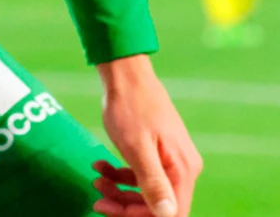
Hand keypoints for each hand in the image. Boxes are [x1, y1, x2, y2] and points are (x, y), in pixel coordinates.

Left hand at [95, 56, 201, 216]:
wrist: (126, 76)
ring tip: (97, 179)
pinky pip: (140, 176)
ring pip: (146, 193)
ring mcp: (171, 162)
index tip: (113, 210)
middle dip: (125, 206)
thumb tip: (167, 216)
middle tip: (98, 199)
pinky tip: (100, 166)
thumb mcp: (137, 148)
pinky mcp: (158, 155)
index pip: (170, 214)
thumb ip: (153, 183)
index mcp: (182, 170)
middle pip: (157, 206)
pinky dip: (120, 176)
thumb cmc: (131, 108)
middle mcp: (182, 169)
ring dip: (120, 192)